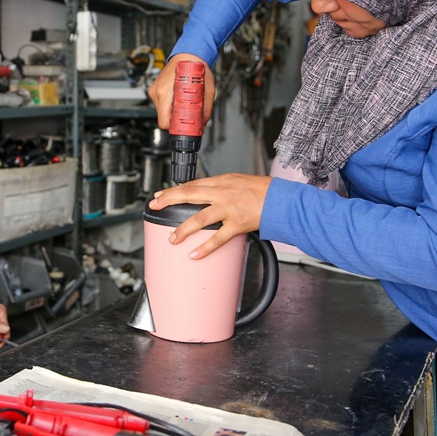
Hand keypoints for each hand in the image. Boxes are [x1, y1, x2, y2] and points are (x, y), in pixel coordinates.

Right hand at [148, 53, 215, 130]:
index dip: (174, 127)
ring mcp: (154, 90)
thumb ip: (206, 109)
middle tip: (187, 117)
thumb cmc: (196, 67)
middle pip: (163, 118)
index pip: (163, 121)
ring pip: (162, 112)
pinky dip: (169, 105)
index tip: (183, 128)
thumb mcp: (207, 89)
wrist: (189, 54)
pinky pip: (161, 104)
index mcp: (165, 92)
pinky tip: (178, 99)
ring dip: (172, 112)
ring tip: (183, 105)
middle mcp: (157, 91)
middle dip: (175, 120)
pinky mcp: (155, 89)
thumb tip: (203, 124)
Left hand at [148, 174, 271, 259]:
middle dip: (169, 200)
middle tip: (155, 205)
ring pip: (199, 218)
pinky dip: (205, 247)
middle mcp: (222, 193)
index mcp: (221, 181)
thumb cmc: (263, 190)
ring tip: (172, 238)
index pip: (192, 184)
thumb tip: (205, 195)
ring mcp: (229, 209)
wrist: (281, 199)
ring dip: (183, 229)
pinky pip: (218, 238)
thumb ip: (220, 188)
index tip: (160, 194)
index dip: (173, 190)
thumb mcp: (238, 181)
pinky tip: (194, 254)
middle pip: (189, 194)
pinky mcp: (237, 224)